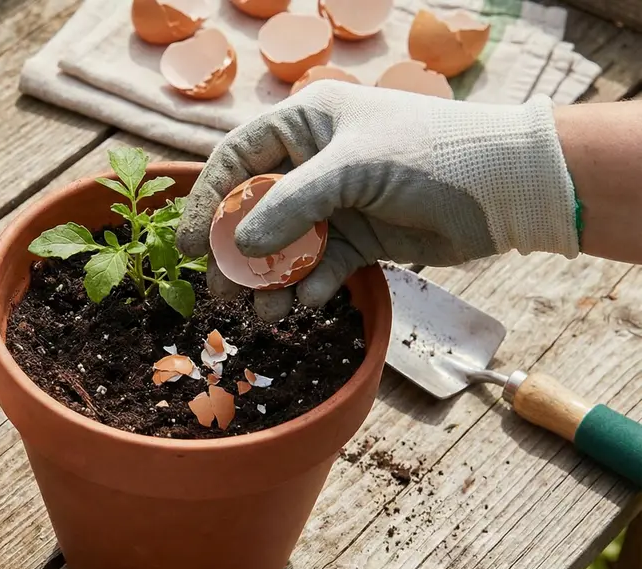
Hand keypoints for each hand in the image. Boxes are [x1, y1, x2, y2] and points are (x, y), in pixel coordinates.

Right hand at [175, 81, 578, 320]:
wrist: (509, 188)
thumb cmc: (431, 155)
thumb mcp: (351, 172)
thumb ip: (290, 208)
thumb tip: (238, 248)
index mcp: (306, 124)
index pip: (238, 161)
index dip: (209, 202)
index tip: (190, 246)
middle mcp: (315, 162)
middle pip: (254, 210)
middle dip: (235, 254)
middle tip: (220, 292)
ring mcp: (337, 202)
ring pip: (284, 246)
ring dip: (269, 280)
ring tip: (260, 313)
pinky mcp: (361, 238)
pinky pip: (319, 266)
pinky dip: (308, 287)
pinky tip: (302, 306)